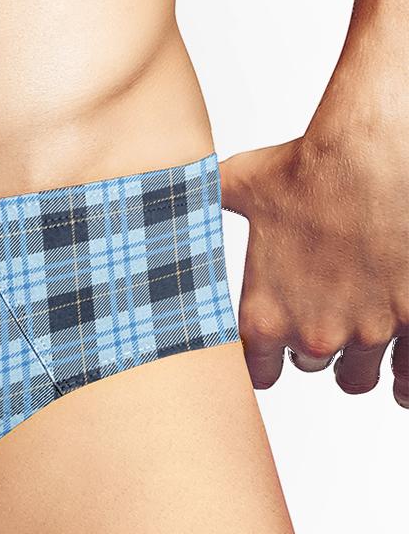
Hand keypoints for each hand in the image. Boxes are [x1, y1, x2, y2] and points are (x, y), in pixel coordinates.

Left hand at [219, 129, 408, 405]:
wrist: (377, 153)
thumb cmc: (311, 166)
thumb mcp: (240, 183)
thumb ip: (199, 197)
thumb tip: (151, 185)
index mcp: (266, 314)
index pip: (255, 371)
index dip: (263, 361)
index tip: (269, 353)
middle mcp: (315, 333)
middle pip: (309, 366)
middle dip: (313, 345)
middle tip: (321, 316)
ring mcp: (368, 332)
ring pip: (356, 377)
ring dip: (355, 363)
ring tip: (358, 347)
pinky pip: (408, 377)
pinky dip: (403, 378)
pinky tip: (399, 380)